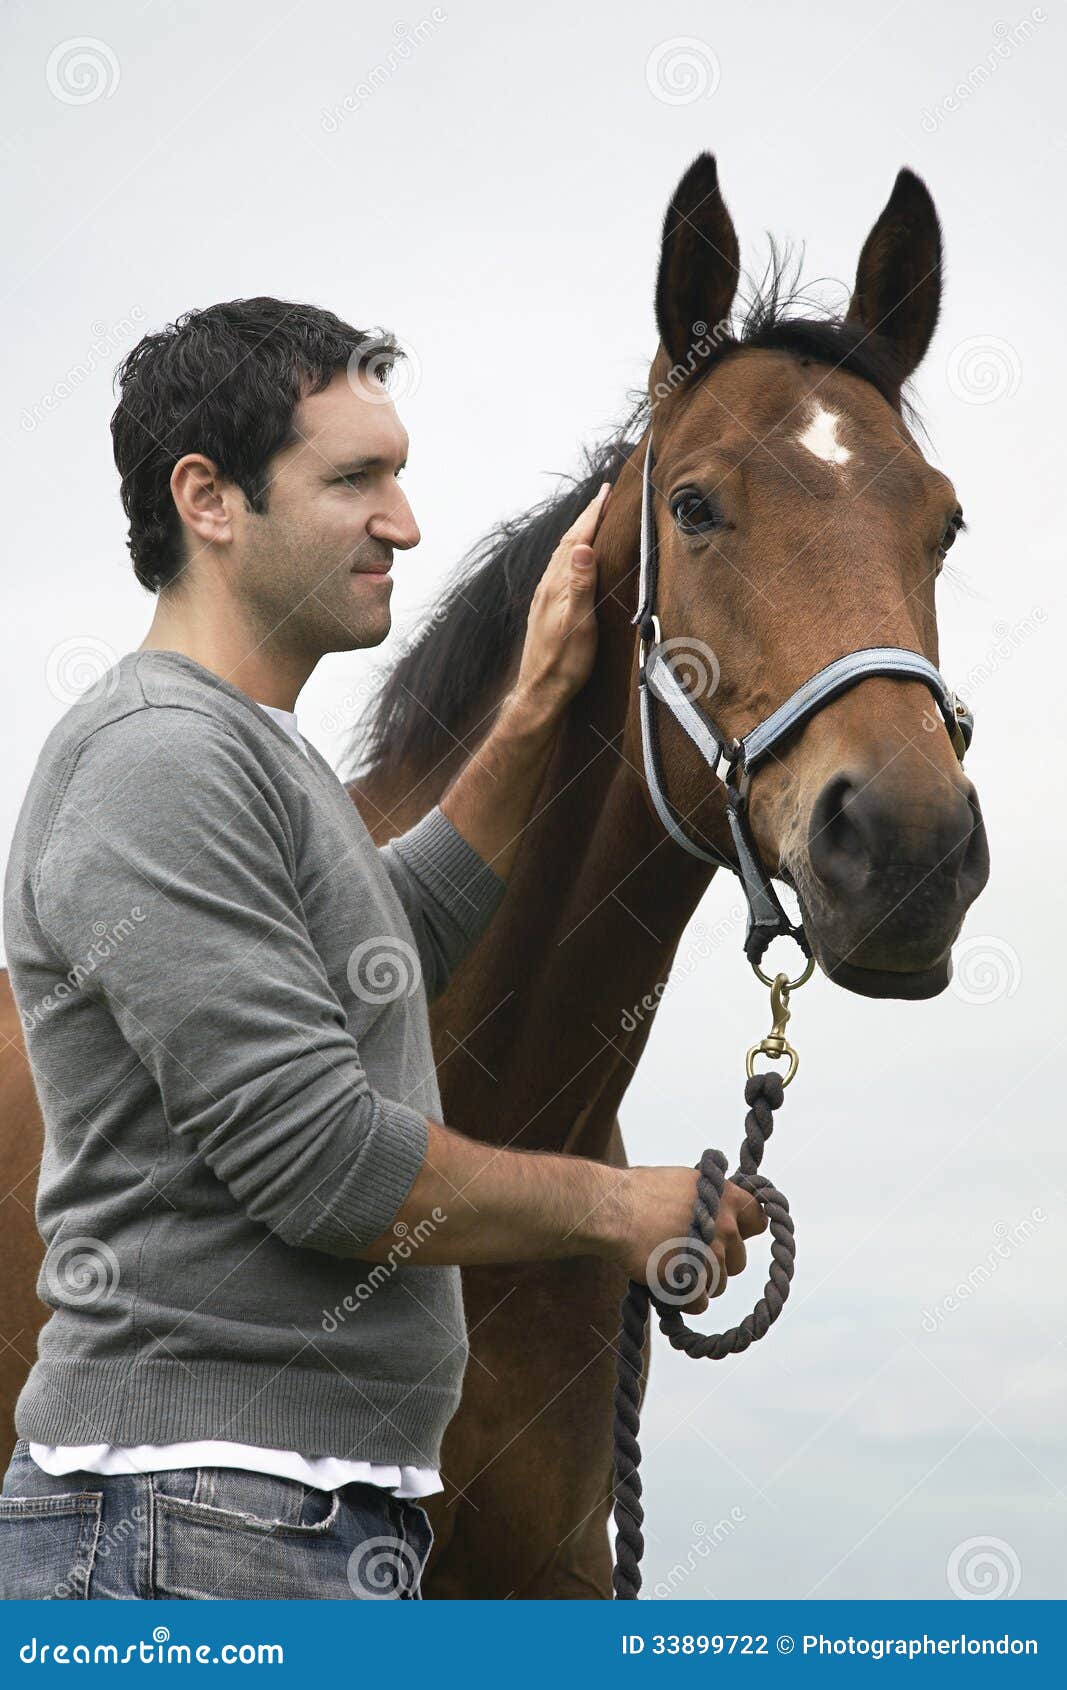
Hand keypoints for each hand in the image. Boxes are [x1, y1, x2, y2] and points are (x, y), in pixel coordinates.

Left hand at [510, 482, 610, 723]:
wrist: (541, 691)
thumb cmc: (564, 662)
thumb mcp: (578, 623)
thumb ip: (580, 584)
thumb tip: (583, 545)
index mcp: (558, 584)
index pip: (578, 539)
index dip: (593, 514)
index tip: (606, 490)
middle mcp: (548, 585)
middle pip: (569, 541)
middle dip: (586, 516)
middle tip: (603, 495)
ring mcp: (545, 597)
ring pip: (563, 555)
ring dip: (578, 533)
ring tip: (592, 519)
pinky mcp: (545, 609)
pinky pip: (560, 570)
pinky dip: (571, 554)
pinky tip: (574, 561)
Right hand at [606, 1167, 768, 1313]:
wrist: (612, 1211)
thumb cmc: (638, 1192)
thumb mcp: (683, 1182)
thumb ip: (708, 1199)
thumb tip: (718, 1210)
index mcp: (725, 1197)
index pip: (758, 1221)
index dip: (743, 1232)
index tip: (727, 1237)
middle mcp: (724, 1225)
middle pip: (737, 1261)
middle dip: (717, 1263)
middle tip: (689, 1256)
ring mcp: (709, 1254)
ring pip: (718, 1284)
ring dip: (699, 1283)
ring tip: (671, 1269)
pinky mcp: (691, 1281)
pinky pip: (700, 1303)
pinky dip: (685, 1301)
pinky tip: (667, 1286)